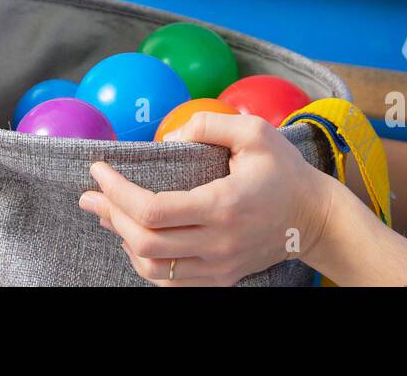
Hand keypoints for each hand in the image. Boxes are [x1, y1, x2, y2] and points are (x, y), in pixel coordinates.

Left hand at [78, 112, 334, 285]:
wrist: (315, 217)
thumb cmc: (285, 170)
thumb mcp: (254, 133)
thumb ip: (209, 124)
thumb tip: (165, 140)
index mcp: (222, 206)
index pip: (152, 209)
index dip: (117, 191)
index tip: (99, 170)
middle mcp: (217, 243)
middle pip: (144, 242)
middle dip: (110, 215)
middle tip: (90, 194)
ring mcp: (219, 266)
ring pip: (152, 269)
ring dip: (123, 240)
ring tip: (107, 213)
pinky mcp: (221, 277)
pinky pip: (170, 282)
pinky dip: (144, 262)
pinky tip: (134, 239)